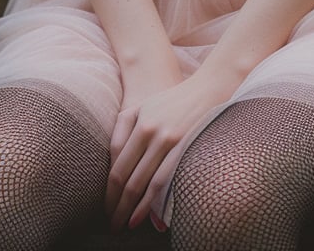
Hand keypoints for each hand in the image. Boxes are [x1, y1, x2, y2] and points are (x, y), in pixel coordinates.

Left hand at [106, 70, 233, 231]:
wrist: (208, 88)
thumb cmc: (170, 101)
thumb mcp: (142, 107)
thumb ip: (123, 132)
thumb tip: (112, 168)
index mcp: (137, 121)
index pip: (116, 164)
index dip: (109, 190)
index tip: (106, 207)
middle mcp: (151, 131)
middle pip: (127, 177)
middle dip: (117, 204)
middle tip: (112, 223)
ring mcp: (169, 140)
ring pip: (144, 183)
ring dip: (132, 208)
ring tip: (124, 225)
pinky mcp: (186, 147)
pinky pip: (164, 181)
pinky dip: (152, 202)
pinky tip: (145, 216)